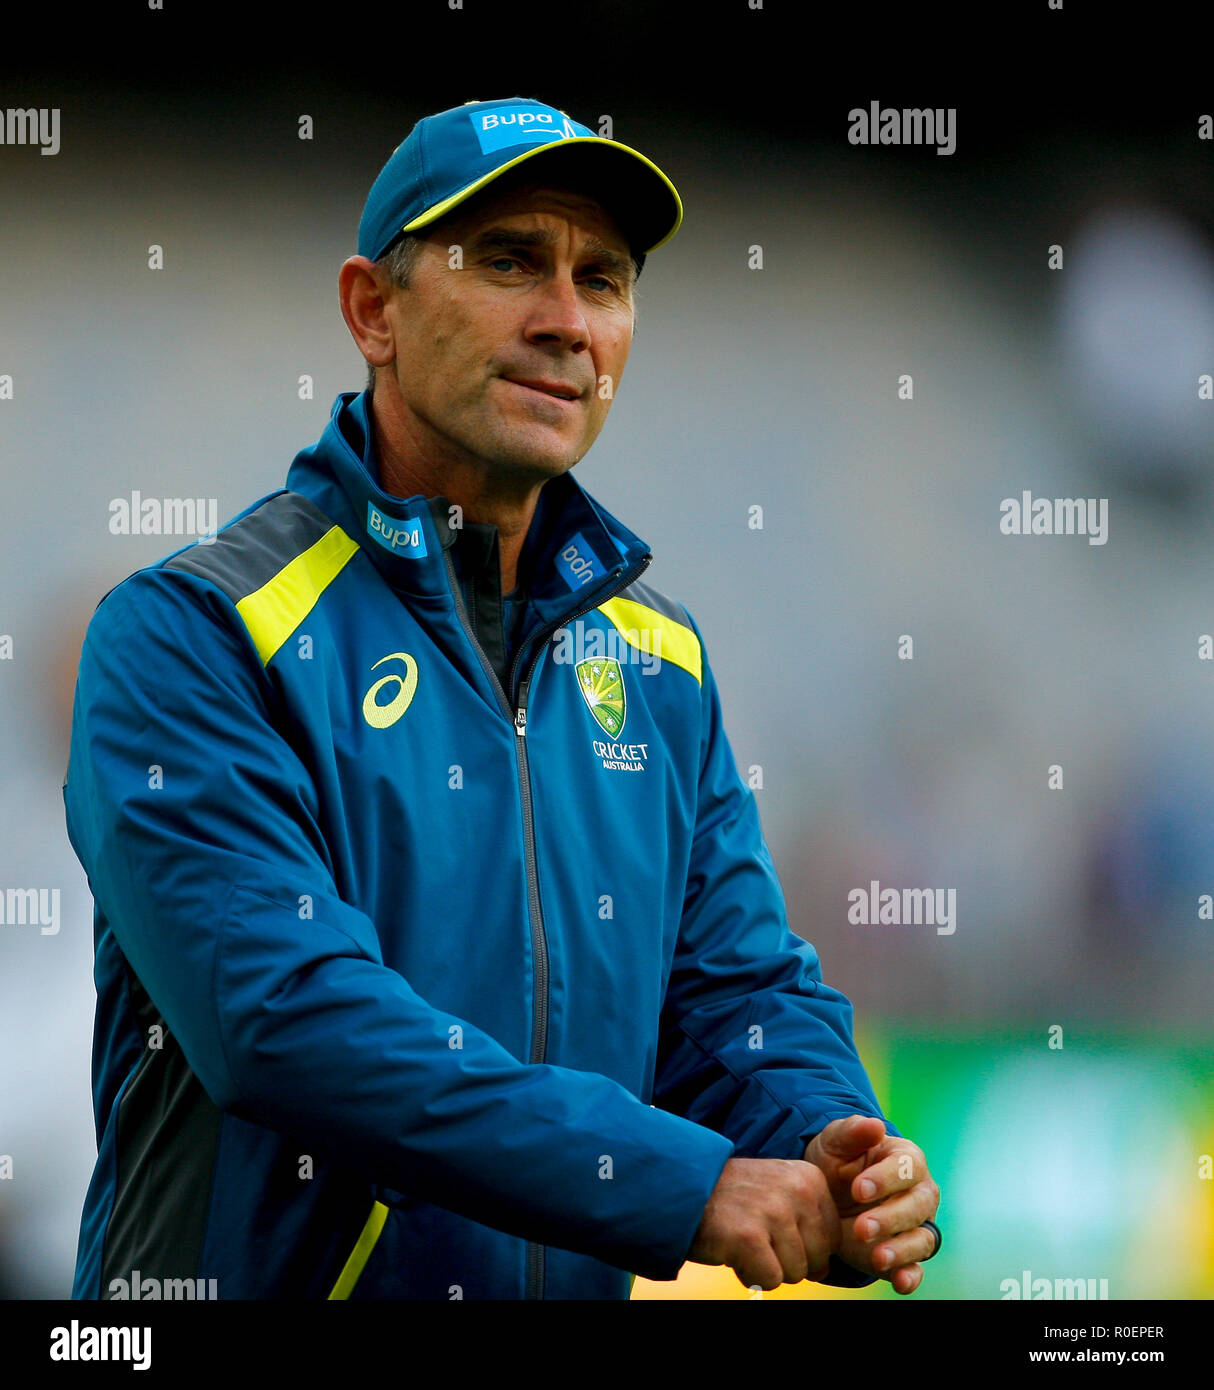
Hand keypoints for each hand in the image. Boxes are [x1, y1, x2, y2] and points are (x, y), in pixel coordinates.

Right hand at [687, 1156, 841, 1291]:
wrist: (682, 1189)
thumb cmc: (734, 1199)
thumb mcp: (781, 1191)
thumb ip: (810, 1220)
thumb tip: (825, 1269)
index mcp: (810, 1177)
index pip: (833, 1239)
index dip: (804, 1245)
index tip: (773, 1225)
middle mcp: (797, 1190)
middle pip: (818, 1259)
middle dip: (787, 1259)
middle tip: (757, 1234)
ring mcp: (774, 1212)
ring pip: (795, 1273)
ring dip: (767, 1265)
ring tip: (743, 1237)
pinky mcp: (749, 1237)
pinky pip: (770, 1280)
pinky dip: (749, 1274)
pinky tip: (733, 1248)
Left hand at [803, 1114, 939, 1294]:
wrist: (825, 1192)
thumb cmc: (836, 1160)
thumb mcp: (835, 1141)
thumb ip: (853, 1132)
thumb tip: (876, 1125)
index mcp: (905, 1160)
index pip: (906, 1168)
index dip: (885, 1179)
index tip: (858, 1189)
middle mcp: (919, 1193)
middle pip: (917, 1206)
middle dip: (890, 1218)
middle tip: (861, 1227)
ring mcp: (915, 1225)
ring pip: (921, 1239)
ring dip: (901, 1250)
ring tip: (877, 1258)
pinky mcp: (905, 1254)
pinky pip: (916, 1268)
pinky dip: (910, 1276)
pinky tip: (898, 1282)